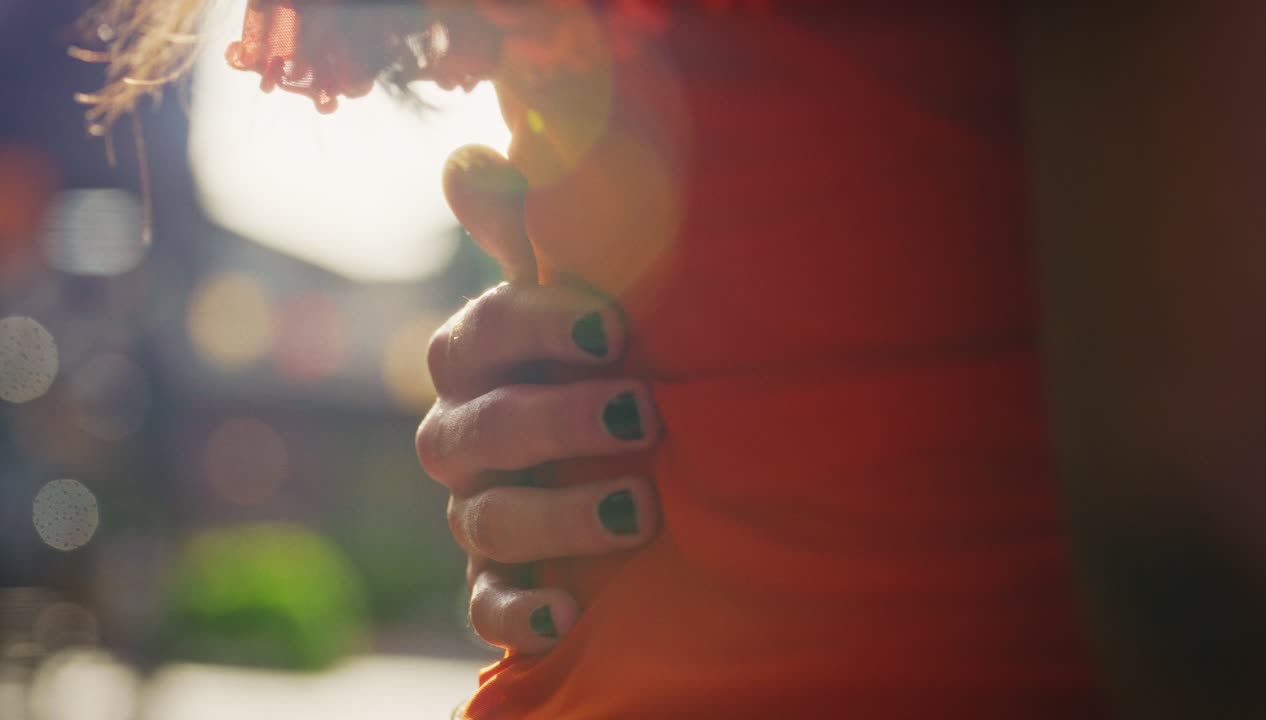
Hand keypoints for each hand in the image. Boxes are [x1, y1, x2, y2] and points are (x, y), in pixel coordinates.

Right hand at [416, 145, 661, 653]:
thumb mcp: (571, 298)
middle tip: (644, 412)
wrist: (605, 456)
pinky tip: (568, 616)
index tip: (613, 326)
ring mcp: (475, 510)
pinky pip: (486, 606)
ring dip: (558, 517)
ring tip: (642, 509)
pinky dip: (520, 613)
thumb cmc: (589, 361)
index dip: (540, 326)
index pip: (486, 334)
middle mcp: (463, 436)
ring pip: (485, 520)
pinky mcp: (498, 579)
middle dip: (557, 421)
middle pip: (481, 430)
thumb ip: (526, 234)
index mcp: (477, 360)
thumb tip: (469, 157)